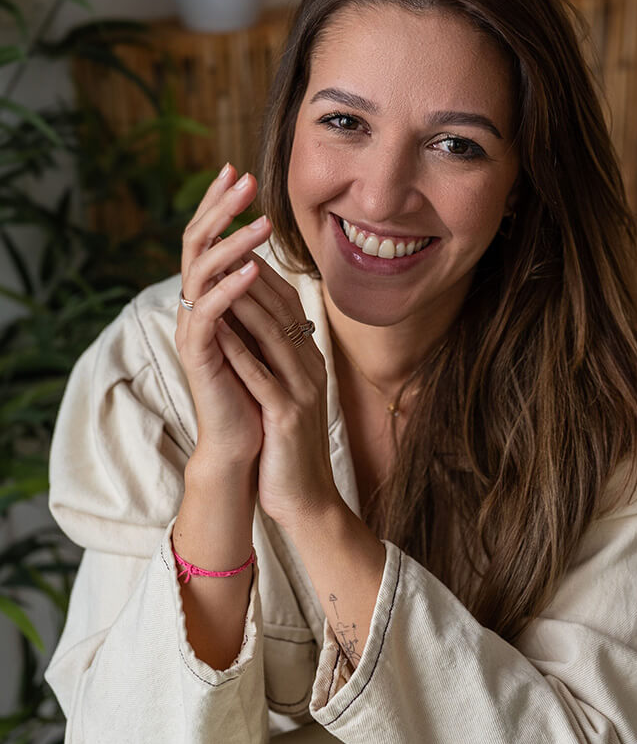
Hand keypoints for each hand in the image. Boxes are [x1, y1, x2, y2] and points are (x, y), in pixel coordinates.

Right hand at [175, 164, 273, 473]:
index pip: (208, 238)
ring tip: (261, 222)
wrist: (247, 441)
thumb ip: (256, 297)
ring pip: (200, 271)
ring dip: (232, 242)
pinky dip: (230, 287)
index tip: (239, 171)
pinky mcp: (196, 354)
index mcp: (207, 297)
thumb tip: (264, 258)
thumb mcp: (261, 331)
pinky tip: (252, 268)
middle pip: (195, 243)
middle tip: (242, 177)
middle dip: (219, 207)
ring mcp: (191, 328)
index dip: (219, 204)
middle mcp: (192, 306)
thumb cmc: (257, 386)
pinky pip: (208, 312)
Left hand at [213, 239, 340, 530]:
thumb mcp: (288, 393)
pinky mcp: (287, 417)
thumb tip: (252, 321)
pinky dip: (240, 352)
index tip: (235, 243)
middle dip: (253, 273)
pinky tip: (218, 334)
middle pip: (282, 310)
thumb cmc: (289, 447)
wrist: (309, 501)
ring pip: (273, 336)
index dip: (262, 271)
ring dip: (245, 303)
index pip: (287, 304)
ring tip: (219, 275)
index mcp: (310, 360)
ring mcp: (302, 392)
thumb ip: (277, 357)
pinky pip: (261, 378)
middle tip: (226, 241)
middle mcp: (311, 368)